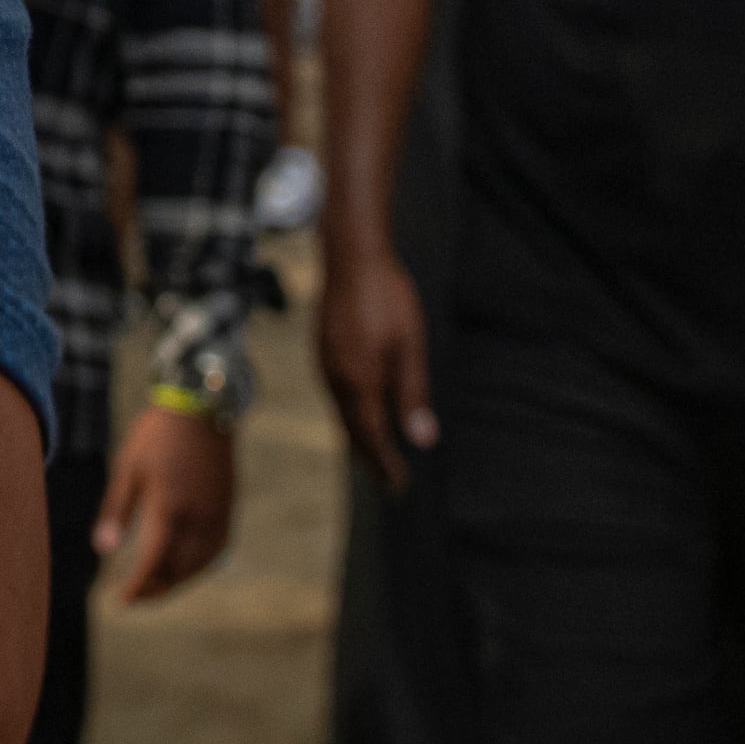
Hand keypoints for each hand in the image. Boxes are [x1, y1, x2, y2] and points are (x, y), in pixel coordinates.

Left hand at [94, 399, 235, 602]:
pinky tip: (182, 566)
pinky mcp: (227, 510)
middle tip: (133, 596)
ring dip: (177, 581)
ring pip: (199, 566)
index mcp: (170, 509)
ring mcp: (217, 516)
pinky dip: (197, 566)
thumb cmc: (157, 434)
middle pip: (178, 572)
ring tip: (154, 585)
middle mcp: (198, 519)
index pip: (154, 564)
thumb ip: (117, 511)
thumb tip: (103, 549)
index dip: (137, 587)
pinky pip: (215, 552)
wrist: (202, 408)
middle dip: (155, 589)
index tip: (120, 601)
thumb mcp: (128, 468)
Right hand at [318, 239, 436, 490]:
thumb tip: (421, 439)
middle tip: (387, 482)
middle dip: (370, 458)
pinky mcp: (323, 350)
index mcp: (359, 382)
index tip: (399, 487)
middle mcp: (336, 379)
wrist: (352, 257)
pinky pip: (335, 395)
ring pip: (341, 413)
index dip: (386, 464)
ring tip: (374, 455)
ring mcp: (325, 364)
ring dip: (358, 437)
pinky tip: (358, 412)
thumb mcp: (410, 348)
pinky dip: (349, 413)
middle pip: (352, 430)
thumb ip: (412, 394)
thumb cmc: (388, 298)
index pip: (373, 436)